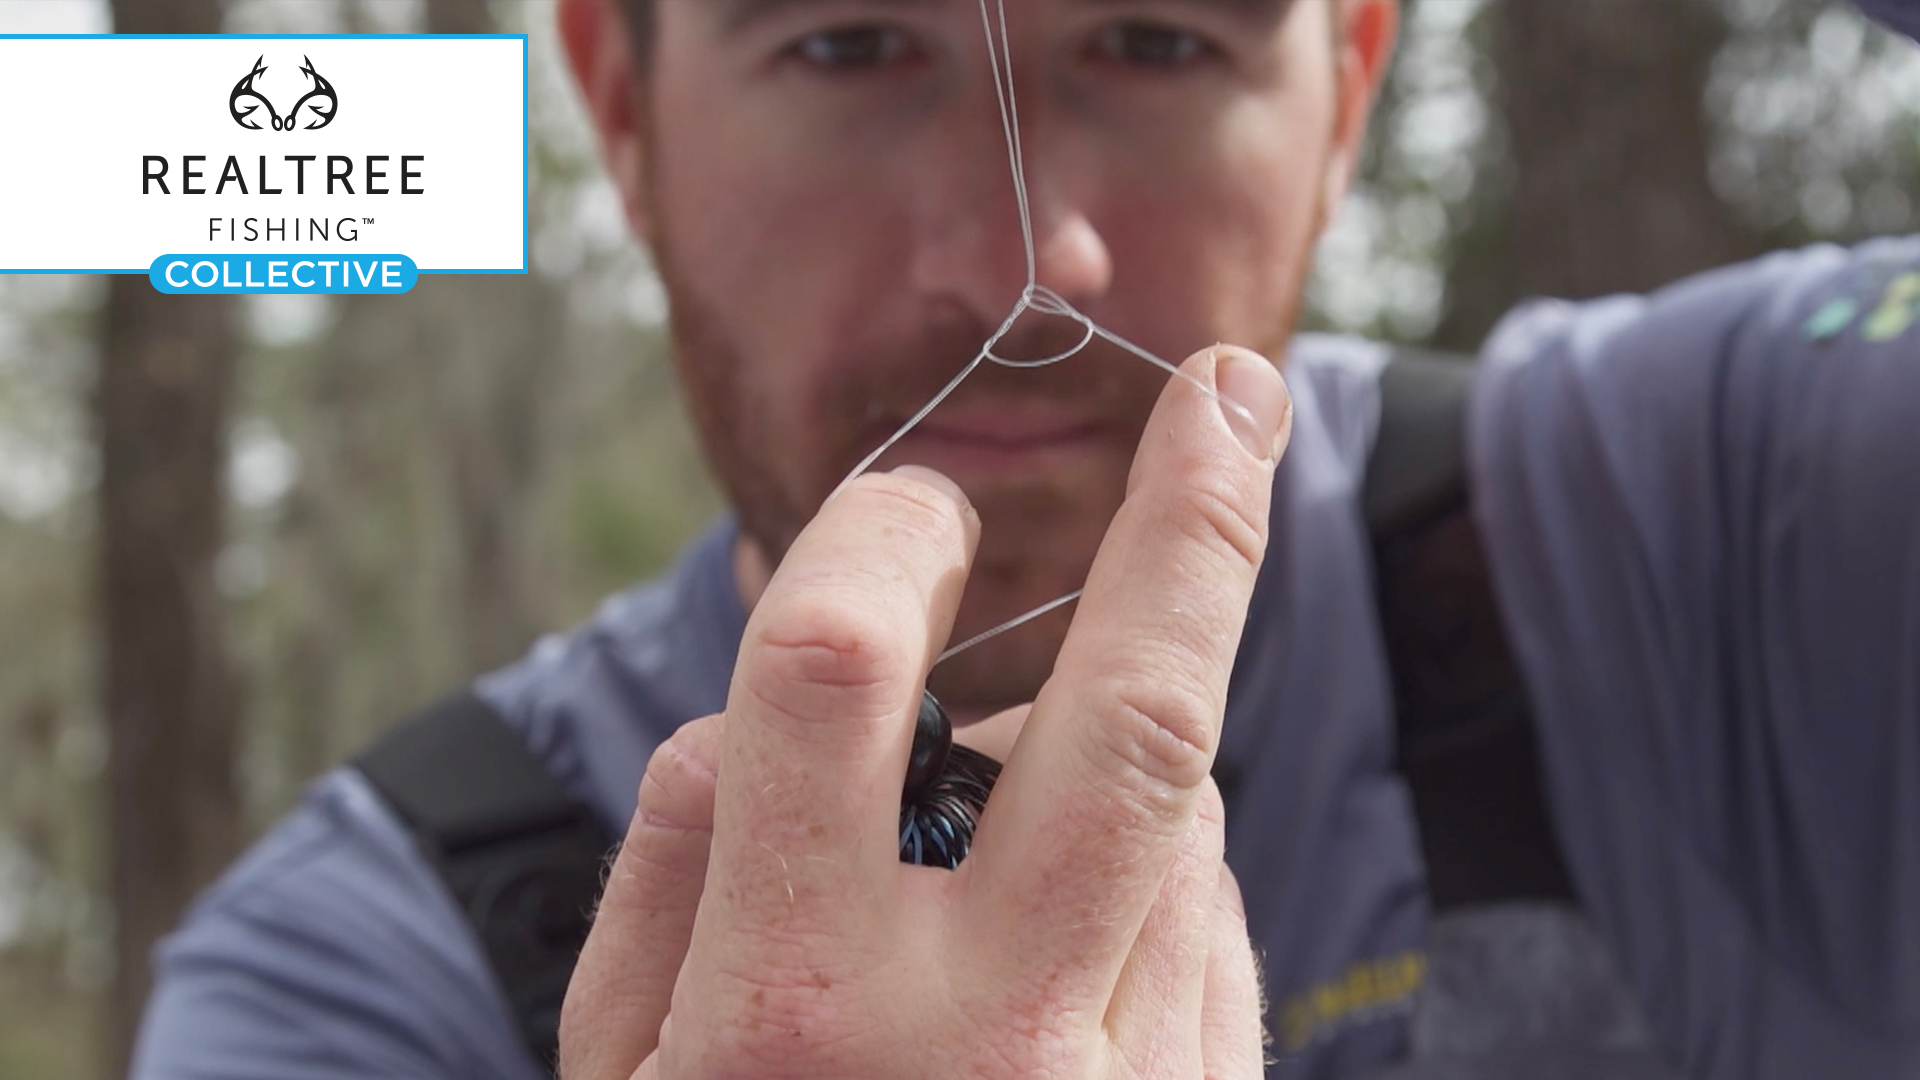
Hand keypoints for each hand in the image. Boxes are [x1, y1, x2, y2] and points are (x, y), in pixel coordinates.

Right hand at [559, 345, 1291, 1079]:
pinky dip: (1153, 883)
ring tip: (1004, 876)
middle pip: (1138, 716)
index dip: (880, 535)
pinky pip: (1215, 931)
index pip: (837, 667)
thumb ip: (674, 870)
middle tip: (1235, 397)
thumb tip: (752, 717)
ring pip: (1185, 820)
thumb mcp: (624, 1066)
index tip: (923, 500)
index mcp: (795, 1004)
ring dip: (1109, 772)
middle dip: (1195, 526)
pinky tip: (1069, 963)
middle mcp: (986, 1044)